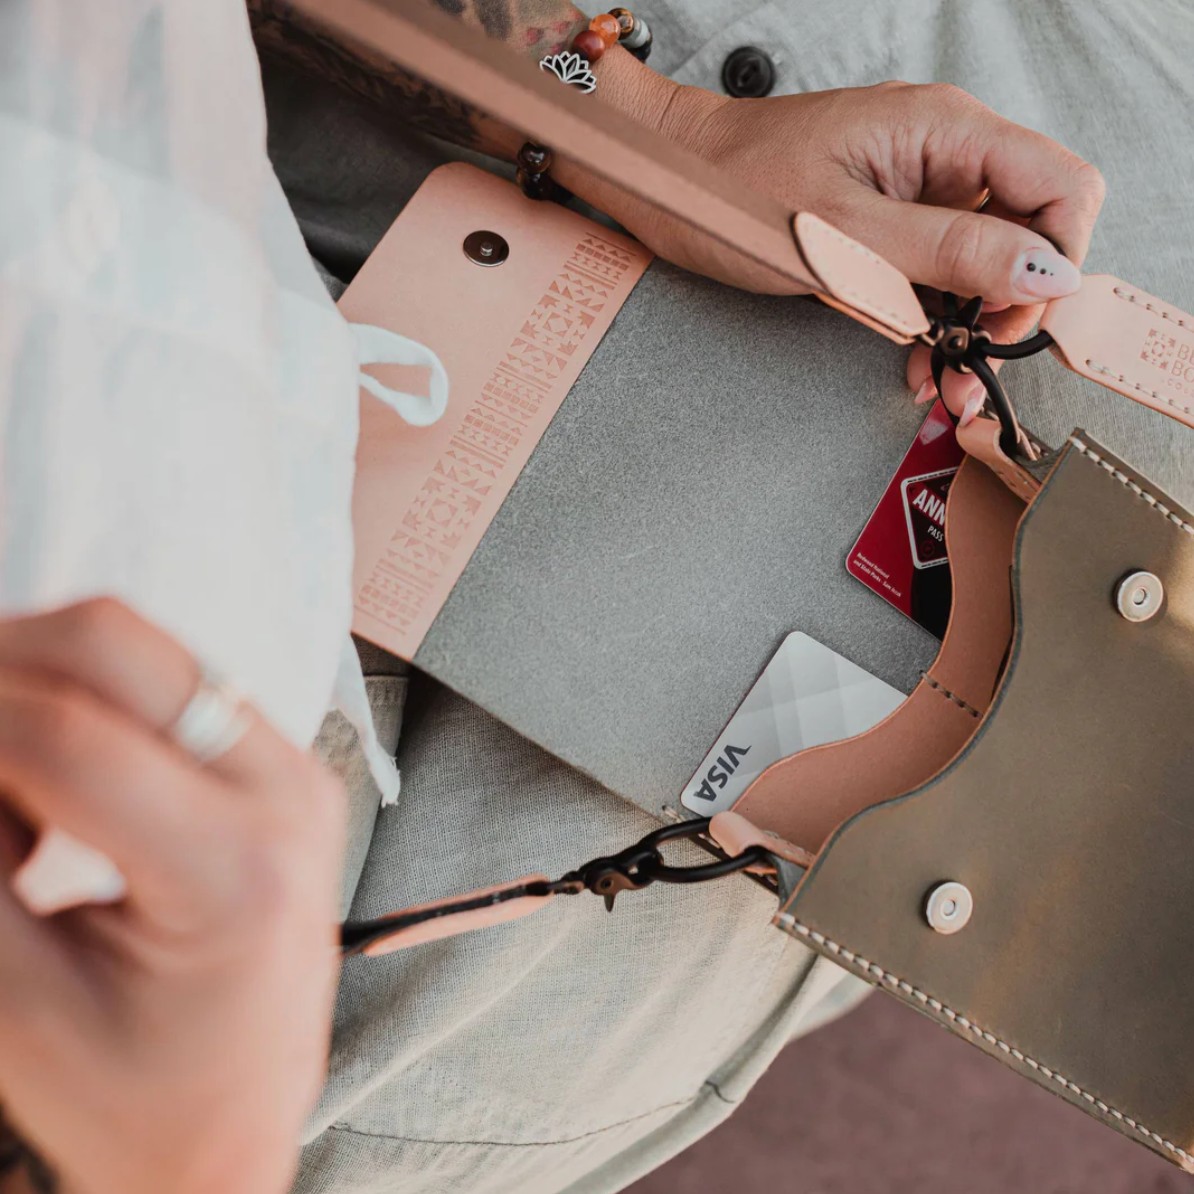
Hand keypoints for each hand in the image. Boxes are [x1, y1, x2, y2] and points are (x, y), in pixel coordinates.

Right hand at [0, 600, 344, 1193]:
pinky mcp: (283, 762)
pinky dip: (86, 698)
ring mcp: (295, 768)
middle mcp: (287, 795)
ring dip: (39, 677)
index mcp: (236, 872)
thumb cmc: (134, 1094)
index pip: (64, 734)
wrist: (242, 1118)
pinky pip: (170, 680)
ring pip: (141, 645)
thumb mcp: (18, 1004)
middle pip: (113, 644)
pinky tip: (44, 773)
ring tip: (2, 778)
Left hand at [560, 65, 1105, 417]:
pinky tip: (916, 364)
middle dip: (1014, 307)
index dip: (1056, 261)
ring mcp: (918, 190)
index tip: (1010, 322)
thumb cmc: (733, 190)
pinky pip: (936, 275)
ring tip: (940, 383)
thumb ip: (950, 251)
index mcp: (947, 131)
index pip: (1064, 187)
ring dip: (972, 328)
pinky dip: (933, 322)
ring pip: (986, 264)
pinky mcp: (890, 224)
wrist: (668, 181)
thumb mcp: (845, 234)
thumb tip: (1047, 272)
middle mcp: (944, 154)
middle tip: (974, 365)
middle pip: (1032, 230)